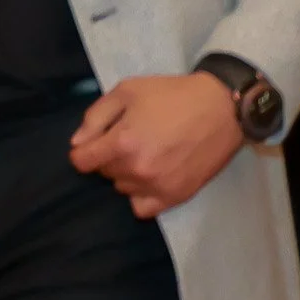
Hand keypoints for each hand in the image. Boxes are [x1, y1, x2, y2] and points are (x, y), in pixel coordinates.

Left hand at [69, 72, 244, 216]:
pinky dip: (140, 195)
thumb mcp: (128, 90)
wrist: (222, 108)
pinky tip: (149, 178)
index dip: (83, 150)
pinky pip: (142, 208)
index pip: (82, 161)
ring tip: (145, 153)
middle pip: (104, 173)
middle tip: (129, 138)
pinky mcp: (176, 196)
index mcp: (122, 142)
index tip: (94, 142)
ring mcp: (157, 186)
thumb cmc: (172, 95)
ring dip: (126, 174)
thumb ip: (96, 117)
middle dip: (109, 157)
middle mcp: (137, 170)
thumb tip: (77, 144)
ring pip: (122, 188)